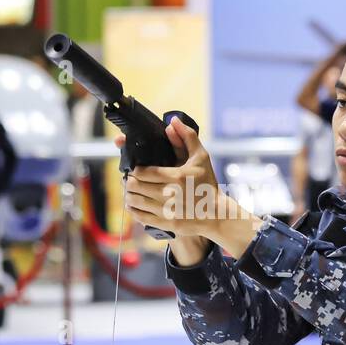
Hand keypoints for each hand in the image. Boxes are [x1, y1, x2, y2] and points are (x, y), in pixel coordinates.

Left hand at [120, 118, 229, 239]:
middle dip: (129, 181)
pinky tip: (133, 203)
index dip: (134, 169)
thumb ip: (187, 137)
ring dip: (129, 194)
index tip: (135, 168)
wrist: (216, 214)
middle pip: (135, 186)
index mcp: (177, 177)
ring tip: (131, 189)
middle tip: (129, 178)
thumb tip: (172, 121)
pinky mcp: (165, 224)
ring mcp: (167, 211)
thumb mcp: (201, 158)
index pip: (143, 172)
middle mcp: (170, 195)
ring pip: (135, 201)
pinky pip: (140, 217)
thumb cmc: (207, 184)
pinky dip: (133, 209)